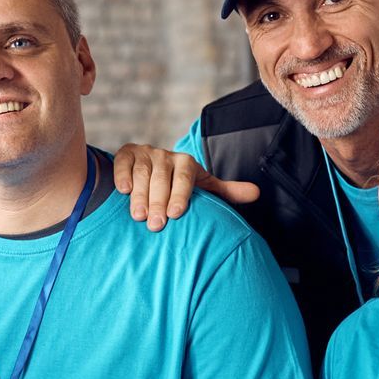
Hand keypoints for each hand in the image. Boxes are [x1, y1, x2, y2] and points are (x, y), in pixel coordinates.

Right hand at [112, 144, 259, 231]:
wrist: (153, 167)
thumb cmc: (180, 185)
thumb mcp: (203, 186)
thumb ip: (226, 191)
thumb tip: (257, 193)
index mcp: (186, 163)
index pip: (184, 177)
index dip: (180, 194)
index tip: (176, 214)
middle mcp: (165, 155)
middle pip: (161, 178)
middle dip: (158, 201)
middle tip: (155, 225)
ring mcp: (145, 154)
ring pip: (142, 173)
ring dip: (139, 195)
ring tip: (138, 216)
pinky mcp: (126, 153)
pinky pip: (123, 162)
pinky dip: (122, 175)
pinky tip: (122, 191)